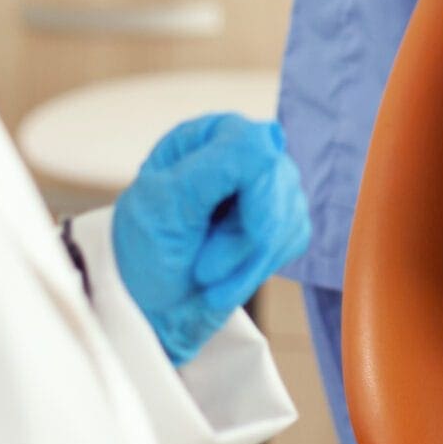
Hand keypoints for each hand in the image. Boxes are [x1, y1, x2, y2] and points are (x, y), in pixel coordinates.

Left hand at [110, 114, 311, 366]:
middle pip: (277, 187)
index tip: (228, 241)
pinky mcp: (283, 219)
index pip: (256, 148)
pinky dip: (258, 271)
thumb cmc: (148, 251)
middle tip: (201, 269)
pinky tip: (227, 279)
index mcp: (209, 136)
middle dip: (240, 241)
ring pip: (288, 217)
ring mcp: (268, 185)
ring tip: (206, 277)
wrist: (152, 309)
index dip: (251, 196)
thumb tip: (271, 134)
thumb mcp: (166, 206)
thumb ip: (217, 166)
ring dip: (246, 263)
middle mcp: (243, 153)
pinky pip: (294, 240)